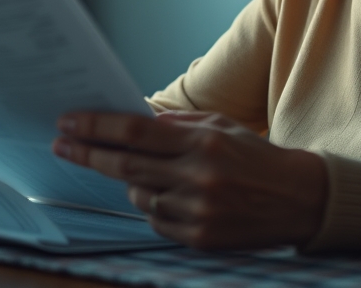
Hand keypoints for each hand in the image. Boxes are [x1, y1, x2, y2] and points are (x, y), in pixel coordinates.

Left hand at [52, 110, 327, 249]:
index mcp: (203, 143)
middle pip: (125, 165)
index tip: (67, 122)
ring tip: (154, 173)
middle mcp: (198, 178)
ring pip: (139, 195)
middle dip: (88, 154)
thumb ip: (176, 124)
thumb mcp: (221, 126)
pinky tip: (174, 197)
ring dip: (133, 181)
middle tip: (62, 144)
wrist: (299, 200)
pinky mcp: (199, 239)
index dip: (96, 127)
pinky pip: (156, 220)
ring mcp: (197, 212)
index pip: (136, 132)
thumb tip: (132, 120)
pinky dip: (155, 206)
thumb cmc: (254, 157)